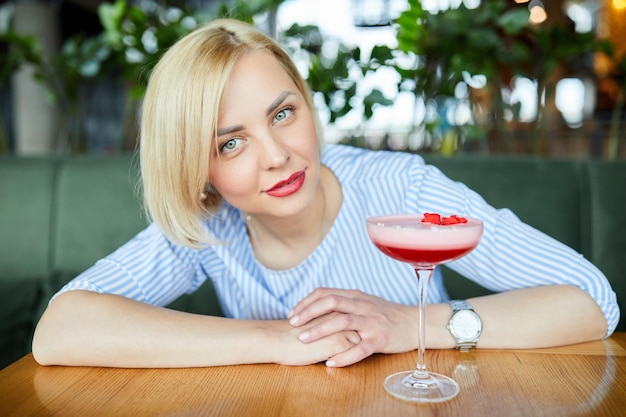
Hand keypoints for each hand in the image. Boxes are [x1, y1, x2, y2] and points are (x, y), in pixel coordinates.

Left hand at [287, 288, 417, 366]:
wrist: (415, 324)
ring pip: (343, 322)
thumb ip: (344, 302)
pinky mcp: (380, 339)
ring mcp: (372, 322)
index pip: (326, 293)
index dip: (307, 302)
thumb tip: (318, 305)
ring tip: (304, 340)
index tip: (292, 314)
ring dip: (320, 330)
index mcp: (356, 296)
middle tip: (293, 324)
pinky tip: (331, 363)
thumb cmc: (385, 315)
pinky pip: (360, 349)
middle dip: (309, 312)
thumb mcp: (364, 303)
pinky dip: (344, 356)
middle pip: (332, 302)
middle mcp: (363, 306)